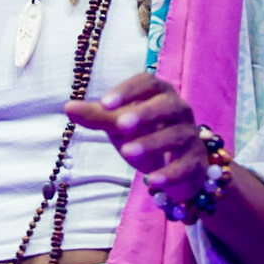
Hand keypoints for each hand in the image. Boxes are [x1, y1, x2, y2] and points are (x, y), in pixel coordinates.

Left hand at [65, 73, 215, 206]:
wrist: (177, 166)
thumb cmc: (144, 134)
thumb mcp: (119, 124)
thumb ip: (97, 115)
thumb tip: (68, 107)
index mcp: (159, 94)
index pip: (148, 82)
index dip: (127, 90)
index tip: (104, 103)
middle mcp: (179, 110)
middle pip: (167, 106)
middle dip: (145, 113)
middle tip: (120, 124)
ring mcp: (190, 136)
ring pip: (176, 136)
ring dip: (152, 143)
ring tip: (126, 153)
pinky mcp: (195, 162)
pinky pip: (185, 166)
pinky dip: (169, 173)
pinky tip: (152, 181)